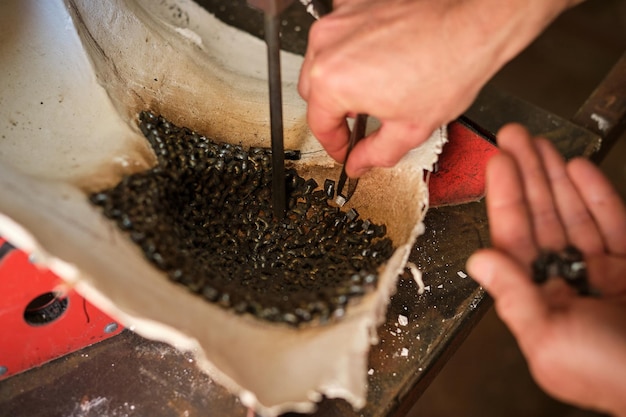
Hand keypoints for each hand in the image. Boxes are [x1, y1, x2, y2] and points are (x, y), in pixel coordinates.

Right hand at [298, 0, 579, 176]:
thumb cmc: (448, 67)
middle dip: (333, 113)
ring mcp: (339, 20)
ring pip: (322, 63)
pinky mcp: (353, 4)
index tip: (345, 150)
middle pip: (313, 92)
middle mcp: (327, 46)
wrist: (474, 25)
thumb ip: (374, 154)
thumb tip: (358, 163)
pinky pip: (339, 37)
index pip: (318, 124)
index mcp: (332, 82)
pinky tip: (376, 63)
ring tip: (371, 92)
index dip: (334, 145)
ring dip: (338, 82)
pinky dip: (349, 54)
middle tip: (358, 125)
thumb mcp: (408, 129)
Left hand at [467, 124, 625, 415]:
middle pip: (539, 218)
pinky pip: (611, 222)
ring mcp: (598, 271)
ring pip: (571, 214)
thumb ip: (515, 298)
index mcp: (538, 299)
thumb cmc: (610, 374)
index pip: (514, 237)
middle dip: (526, 175)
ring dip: (555, 177)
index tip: (498, 163)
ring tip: (540, 143)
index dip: (505, 198)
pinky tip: (578, 169)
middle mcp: (564, 281)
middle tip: (513, 137)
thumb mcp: (552, 341)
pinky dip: (595, 195)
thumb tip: (479, 261)